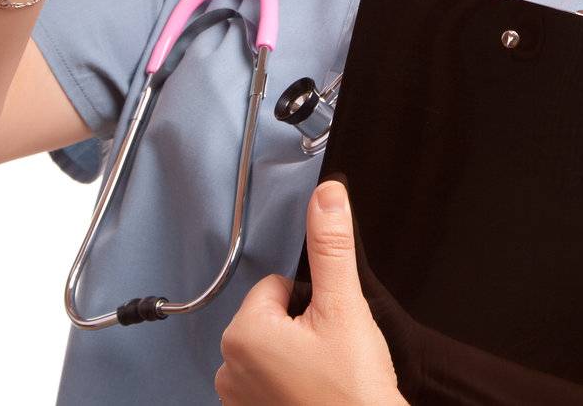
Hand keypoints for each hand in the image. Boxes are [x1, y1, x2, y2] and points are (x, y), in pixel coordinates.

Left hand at [215, 180, 403, 405]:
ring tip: (327, 378)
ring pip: (275, 351)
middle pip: (273, 318)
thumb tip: (327, 196)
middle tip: (333, 355)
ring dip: (300, 358)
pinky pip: (272, 383)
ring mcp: (239, 400)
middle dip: (304, 328)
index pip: (275, 287)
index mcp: (242, 335)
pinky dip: (294, 385)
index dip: (311, 301)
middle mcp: (229, 369)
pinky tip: (318, 394)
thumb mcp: (345, 308)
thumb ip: (331, 248)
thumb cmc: (353, 393)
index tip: (330, 328)